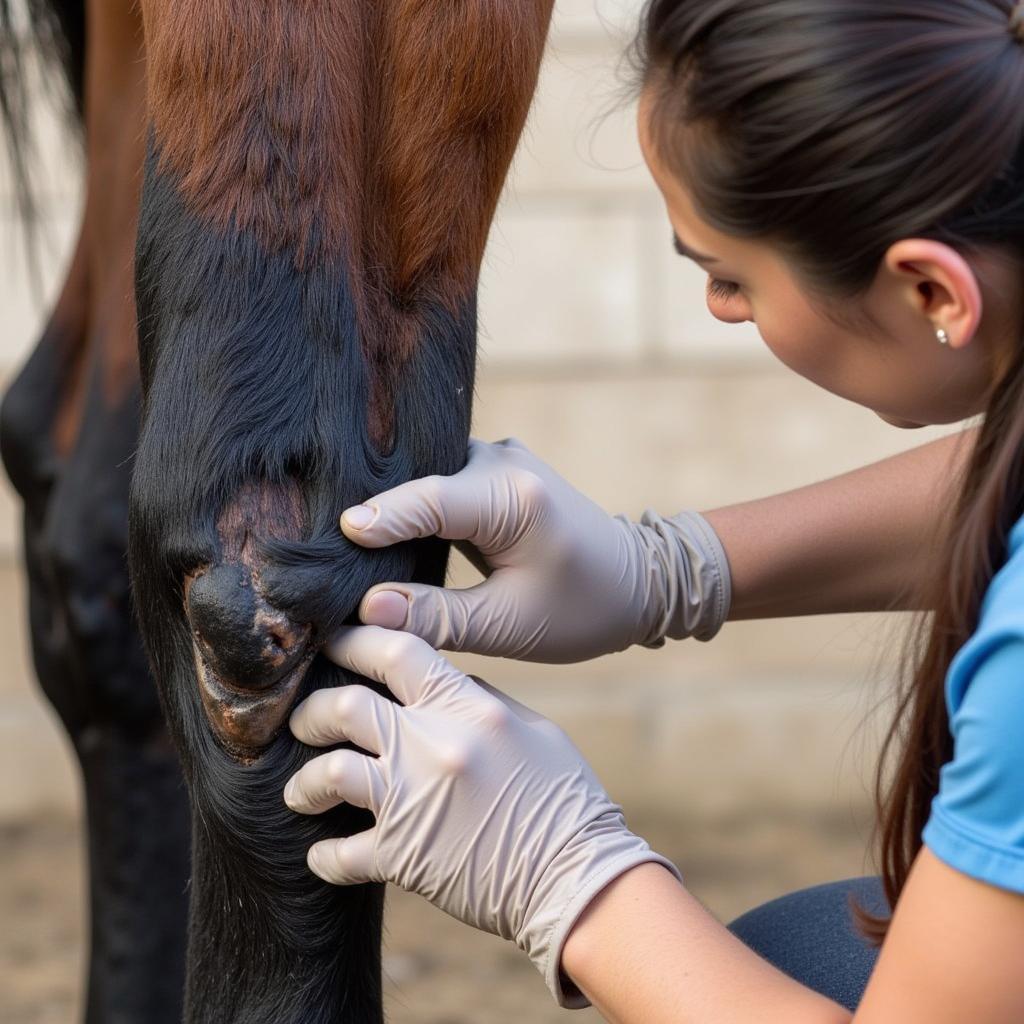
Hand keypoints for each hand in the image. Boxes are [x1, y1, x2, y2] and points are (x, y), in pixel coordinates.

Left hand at [283, 626, 680, 1006]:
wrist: (577, 877)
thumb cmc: (563, 799)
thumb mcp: (534, 729)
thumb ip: (481, 700)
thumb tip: (444, 682)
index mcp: (467, 707)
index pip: (398, 651)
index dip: (356, 641)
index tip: (334, 643)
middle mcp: (434, 745)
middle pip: (345, 707)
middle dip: (312, 712)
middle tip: (303, 722)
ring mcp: (414, 800)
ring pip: (329, 773)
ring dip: (305, 782)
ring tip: (300, 791)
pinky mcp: (403, 856)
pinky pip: (342, 853)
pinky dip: (325, 857)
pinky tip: (322, 856)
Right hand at [340, 437, 731, 662]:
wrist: (637, 581)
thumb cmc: (583, 609)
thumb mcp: (510, 626)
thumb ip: (438, 617)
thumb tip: (366, 610)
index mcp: (516, 499)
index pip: (433, 500)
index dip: (383, 517)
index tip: (337, 533)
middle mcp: (505, 463)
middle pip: (422, 482)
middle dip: (375, 512)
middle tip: (318, 541)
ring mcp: (499, 459)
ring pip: (427, 476)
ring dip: (391, 507)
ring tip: (339, 540)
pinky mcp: (492, 470)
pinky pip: (439, 479)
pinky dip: (412, 506)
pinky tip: (376, 533)